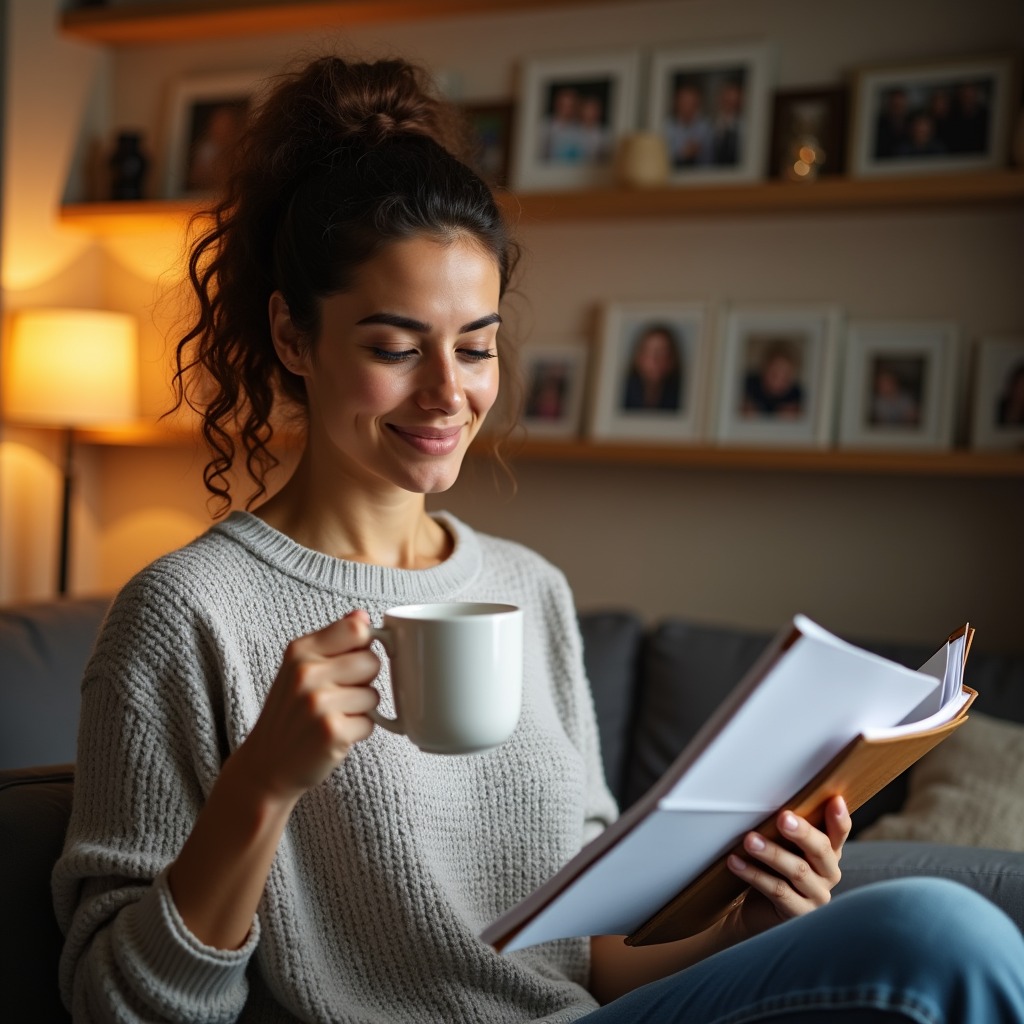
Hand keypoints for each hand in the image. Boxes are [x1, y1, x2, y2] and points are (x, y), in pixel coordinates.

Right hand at [234, 610, 380, 802]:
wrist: (266, 765)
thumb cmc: (290, 713)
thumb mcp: (300, 668)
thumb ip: (333, 640)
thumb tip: (362, 615)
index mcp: (299, 651)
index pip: (357, 629)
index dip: (364, 646)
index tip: (354, 661)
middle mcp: (306, 673)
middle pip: (372, 661)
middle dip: (364, 681)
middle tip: (339, 696)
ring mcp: (319, 703)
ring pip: (374, 694)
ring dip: (362, 709)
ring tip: (335, 716)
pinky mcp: (333, 732)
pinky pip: (371, 723)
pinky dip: (359, 732)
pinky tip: (336, 735)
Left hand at [724, 795, 850, 937]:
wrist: (756, 912)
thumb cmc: (773, 870)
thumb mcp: (784, 847)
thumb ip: (787, 830)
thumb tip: (775, 804)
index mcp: (828, 854)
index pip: (839, 834)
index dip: (839, 818)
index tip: (835, 800)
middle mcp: (828, 875)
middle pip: (821, 851)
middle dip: (802, 833)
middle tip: (784, 818)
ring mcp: (816, 897)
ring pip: (797, 871)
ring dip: (772, 853)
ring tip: (750, 840)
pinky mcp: (799, 914)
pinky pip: (778, 891)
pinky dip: (754, 874)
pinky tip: (735, 862)